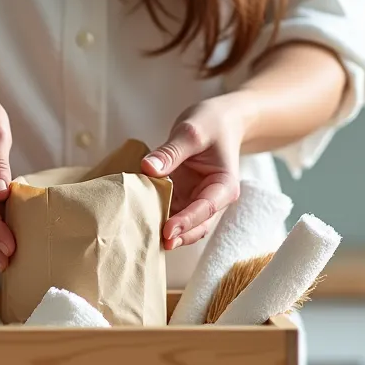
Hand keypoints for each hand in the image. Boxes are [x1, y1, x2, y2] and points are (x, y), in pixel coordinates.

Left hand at [141, 95, 250, 250]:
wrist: (219, 121)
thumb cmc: (211, 124)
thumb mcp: (191, 132)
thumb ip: (170, 152)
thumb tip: (148, 169)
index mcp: (224, 186)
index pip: (206, 208)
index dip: (187, 222)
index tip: (167, 231)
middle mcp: (212, 199)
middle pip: (196, 225)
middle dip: (177, 236)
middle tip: (154, 242)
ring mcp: (196, 200)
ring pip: (183, 225)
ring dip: (166, 232)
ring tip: (143, 238)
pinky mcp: (182, 198)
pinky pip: (170, 213)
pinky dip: (157, 218)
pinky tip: (140, 222)